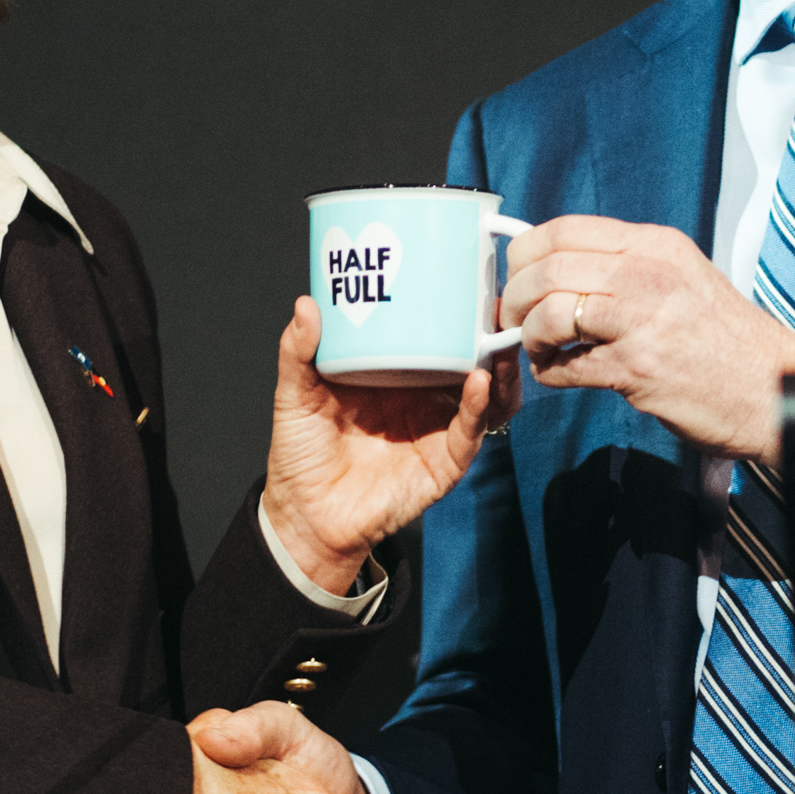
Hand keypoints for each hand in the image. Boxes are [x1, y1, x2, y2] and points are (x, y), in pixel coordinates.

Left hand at [259, 297, 497, 596]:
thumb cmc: (301, 454)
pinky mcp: (445, 462)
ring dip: (498, 366)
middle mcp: (424, 397)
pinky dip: (479, 405)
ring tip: (499, 339)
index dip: (453, 310)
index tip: (465, 278)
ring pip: (484, 393)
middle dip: (488, 332)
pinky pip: (471, 430)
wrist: (306, 515)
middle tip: (495, 301)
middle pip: (469, 359)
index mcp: (395, 373)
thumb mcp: (295, 395)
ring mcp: (438, 428)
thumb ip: (299, 352)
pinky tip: (479, 381)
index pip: (433, 335)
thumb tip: (305, 303)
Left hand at [498, 216, 794, 461]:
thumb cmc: (724, 338)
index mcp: (655, 245)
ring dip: (528, 336)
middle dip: (513, 298)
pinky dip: (550, 372)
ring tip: (538, 349)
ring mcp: (642, 320)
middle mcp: (648, 273)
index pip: (563, 229)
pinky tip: (561, 373)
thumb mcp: (681, 278)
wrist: (774, 389)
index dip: (523, 253)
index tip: (514, 275)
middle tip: (511, 319)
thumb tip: (557, 268)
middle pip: (546, 269)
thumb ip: (626, 267)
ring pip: (548, 312)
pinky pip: (566, 366)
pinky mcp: (637, 369)